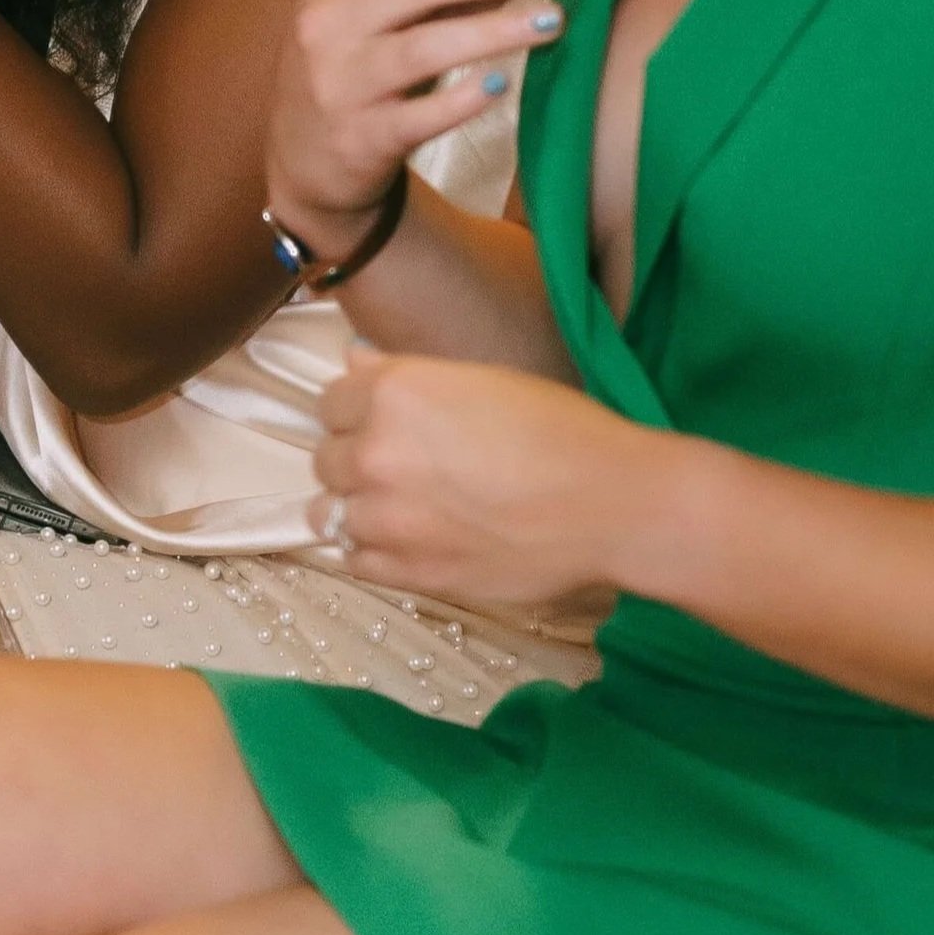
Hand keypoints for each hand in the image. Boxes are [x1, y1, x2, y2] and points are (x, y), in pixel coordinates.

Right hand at [266, 0, 577, 262]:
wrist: (308, 159)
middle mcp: (325, 19)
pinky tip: (503, 83)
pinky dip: (464, 97)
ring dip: (497, 29)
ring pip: (424, 46)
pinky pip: (419, 116)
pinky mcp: (357, 138)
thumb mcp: (384, 8)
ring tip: (555, 19)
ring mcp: (336, 81)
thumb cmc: (362, 62)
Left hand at [309, 351, 649, 607]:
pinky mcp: (407, 572)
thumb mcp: (481, 379)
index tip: (383, 417)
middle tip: (405, 462)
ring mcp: (386, 519)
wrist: (607, 502)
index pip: (332, 400)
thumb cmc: (556, 428)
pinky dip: (371, 550)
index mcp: (394, 393)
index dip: (358, 407)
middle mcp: (377, 452)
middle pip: (326, 457)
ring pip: (329, 512)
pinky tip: (407, 538)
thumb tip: (355, 362)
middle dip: (357, 456)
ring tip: (402, 505)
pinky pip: (354, 560)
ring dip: (358, 506)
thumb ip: (404, 374)